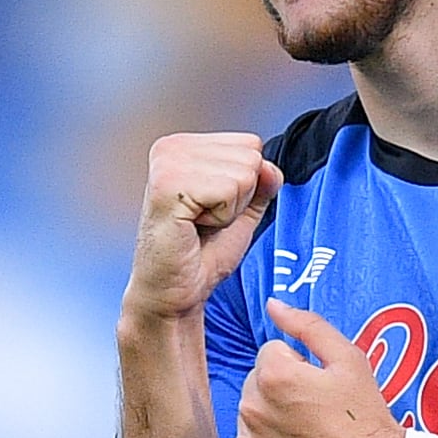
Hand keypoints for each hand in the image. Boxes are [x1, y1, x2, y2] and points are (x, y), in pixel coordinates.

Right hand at [123, 133, 282, 321]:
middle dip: (239, 197)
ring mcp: (167, 164)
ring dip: (229, 209)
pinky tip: (194, 227)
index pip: (250, 144)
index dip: (245, 186)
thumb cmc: (199, 255)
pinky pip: (228, 189)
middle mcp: (172, 147)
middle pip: (250, 156)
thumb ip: (260, 184)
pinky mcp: (167, 186)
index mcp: (185, 146)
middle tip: (206, 220)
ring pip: (243, 174)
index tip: (213, 209)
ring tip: (199, 224)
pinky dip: (221, 217)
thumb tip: (270, 167)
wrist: (173, 293)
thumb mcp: (242, 212)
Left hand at [234, 299, 403, 437]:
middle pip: (256, 384)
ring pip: (251, 417)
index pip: (271, 353)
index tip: (320, 388)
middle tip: (315, 412)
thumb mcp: (349, 360)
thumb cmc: (366, 418)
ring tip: (307, 435)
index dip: (299, 367)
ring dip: (271, 420)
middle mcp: (252, 408)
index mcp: (273, 375)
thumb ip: (308, 325)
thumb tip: (273, 304)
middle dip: (280, 391)